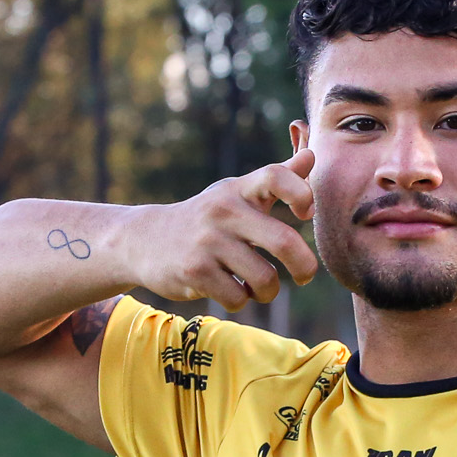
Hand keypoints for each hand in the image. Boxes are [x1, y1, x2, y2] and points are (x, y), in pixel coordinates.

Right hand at [127, 148, 318, 309]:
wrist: (144, 240)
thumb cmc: (207, 218)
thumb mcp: (238, 193)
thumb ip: (278, 178)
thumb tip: (311, 155)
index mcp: (238, 190)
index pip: (275, 176)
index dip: (301, 193)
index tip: (306, 213)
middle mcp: (223, 211)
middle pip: (283, 242)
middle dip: (305, 266)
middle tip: (305, 275)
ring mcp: (208, 242)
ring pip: (264, 279)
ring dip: (268, 291)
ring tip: (259, 286)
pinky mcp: (195, 272)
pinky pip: (239, 299)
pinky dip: (242, 301)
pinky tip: (229, 290)